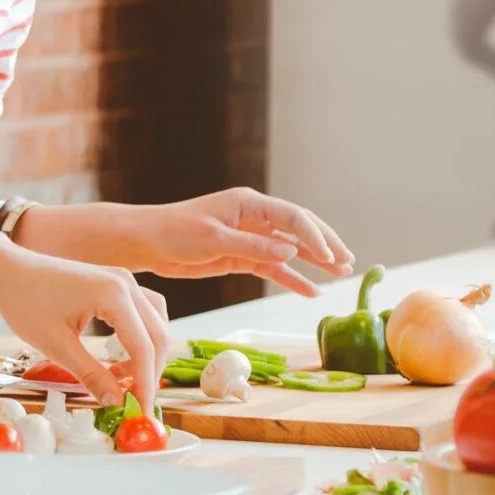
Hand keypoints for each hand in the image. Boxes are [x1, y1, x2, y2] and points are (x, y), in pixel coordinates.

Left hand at [0, 235, 173, 404]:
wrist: (7, 270)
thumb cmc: (25, 301)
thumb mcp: (56, 346)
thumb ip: (91, 374)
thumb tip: (116, 401)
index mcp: (113, 295)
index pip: (144, 347)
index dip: (146, 383)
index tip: (142, 410)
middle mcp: (125, 283)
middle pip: (158, 335)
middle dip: (150, 372)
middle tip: (135, 401)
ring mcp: (123, 280)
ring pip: (155, 323)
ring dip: (147, 354)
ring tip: (125, 380)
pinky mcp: (115, 282)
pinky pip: (143, 312)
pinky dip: (140, 337)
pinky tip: (121, 356)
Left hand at [121, 189, 353, 293]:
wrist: (147, 243)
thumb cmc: (174, 233)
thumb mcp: (213, 240)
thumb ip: (253, 246)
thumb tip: (291, 251)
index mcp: (248, 203)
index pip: (292, 217)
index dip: (314, 236)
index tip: (330, 256)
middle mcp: (254, 217)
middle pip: (299, 230)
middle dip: (324, 245)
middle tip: (348, 262)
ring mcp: (249, 238)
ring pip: (290, 250)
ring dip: (314, 262)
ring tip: (340, 275)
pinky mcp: (240, 257)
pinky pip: (273, 269)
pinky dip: (292, 279)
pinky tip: (311, 291)